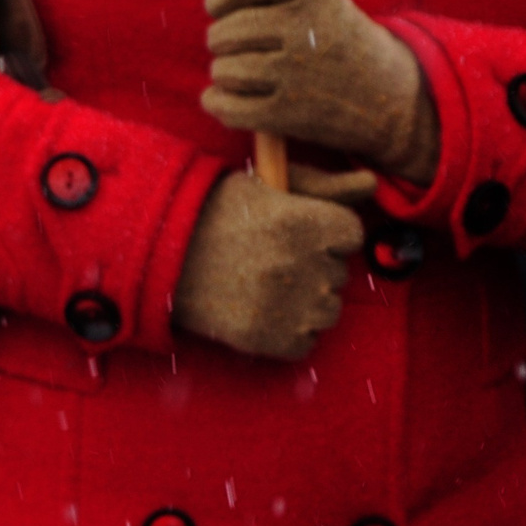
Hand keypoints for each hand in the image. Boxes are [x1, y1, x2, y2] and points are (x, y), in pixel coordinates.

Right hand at [172, 170, 367, 360]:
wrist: (154, 256)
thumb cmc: (208, 213)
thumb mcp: (262, 186)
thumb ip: (320, 185)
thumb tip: (371, 182)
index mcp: (303, 222)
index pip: (350, 235)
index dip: (326, 233)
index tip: (298, 232)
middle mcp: (301, 266)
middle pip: (338, 275)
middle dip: (314, 268)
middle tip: (272, 259)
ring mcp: (284, 306)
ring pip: (327, 312)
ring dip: (305, 303)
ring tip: (267, 287)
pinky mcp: (264, 339)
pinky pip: (303, 343)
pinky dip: (287, 333)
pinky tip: (260, 311)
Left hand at [200, 0, 438, 184]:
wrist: (392, 99)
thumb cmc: (342, 43)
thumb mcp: (321, 4)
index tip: (216, 3)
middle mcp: (307, 32)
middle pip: (229, 28)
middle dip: (220, 38)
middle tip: (231, 45)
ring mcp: (297, 76)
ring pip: (225, 69)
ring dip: (222, 73)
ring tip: (237, 73)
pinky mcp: (289, 115)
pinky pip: (228, 107)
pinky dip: (216, 102)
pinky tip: (221, 98)